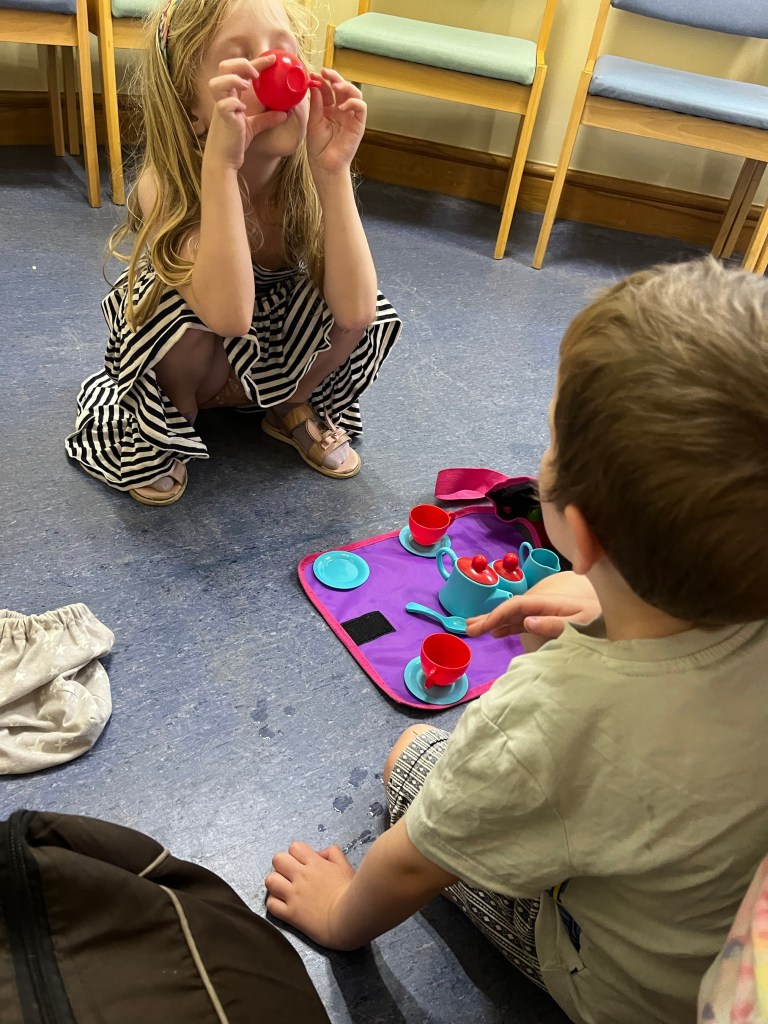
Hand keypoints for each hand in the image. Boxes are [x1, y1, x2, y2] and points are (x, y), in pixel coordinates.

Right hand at [205, 55, 287, 169]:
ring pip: (217, 82)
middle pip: (224, 67)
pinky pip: (225, 104)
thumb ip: (267, 118)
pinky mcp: (222, 119)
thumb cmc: (235, 142)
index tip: (273, 59)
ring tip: (246, 88)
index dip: (256, 62)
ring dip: (233, 80)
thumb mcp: (254, 126)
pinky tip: (242, 110)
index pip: (241, 70)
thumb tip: (284, 113)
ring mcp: (220, 106)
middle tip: (256, 75)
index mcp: (230, 94)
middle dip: (241, 64)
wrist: (225, 160)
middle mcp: (223, 97)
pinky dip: (234, 103)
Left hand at [265, 841, 356, 948]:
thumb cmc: (350, 893)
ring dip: (275, 883)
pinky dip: (274, 903)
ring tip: (283, 889)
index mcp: (314, 863)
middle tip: (289, 875)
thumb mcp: (345, 866)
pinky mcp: (290, 914)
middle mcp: (301, 876)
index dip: (296, 854)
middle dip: (281, 865)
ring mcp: (294, 895)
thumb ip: (333, 853)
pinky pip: (271, 904)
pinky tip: (283, 905)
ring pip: (270, 880)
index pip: (294, 847)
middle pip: (277, 859)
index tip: (301, 863)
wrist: (348, 919)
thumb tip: (319, 853)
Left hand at [306, 69, 366, 175]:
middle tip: (325, 72)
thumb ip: (316, 103)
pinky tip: (342, 106)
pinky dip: (353, 102)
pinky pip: (361, 107)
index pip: (328, 89)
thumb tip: (315, 84)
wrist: (325, 166)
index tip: (314, 75)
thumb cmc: (318, 147)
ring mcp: (350, 117)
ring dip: (345, 86)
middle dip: (334, 78)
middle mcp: (341, 111)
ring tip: (335, 87)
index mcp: (328, 109)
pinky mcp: (359, 124)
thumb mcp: (313, 121)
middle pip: (342, 88)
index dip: (322, 80)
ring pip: (354, 93)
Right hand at [466, 571, 601, 640]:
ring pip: (516, 614)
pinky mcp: (552, 619)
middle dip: (490, 616)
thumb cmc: (607, 622)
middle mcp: (546, 604)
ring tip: (475, 629)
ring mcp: (548, 611)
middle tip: (468, 628)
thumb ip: (556, 624)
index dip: (498, 615)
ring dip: (496, 621)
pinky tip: (498, 632)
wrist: (627, 619)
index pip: (518, 606)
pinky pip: (525, 621)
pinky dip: (510, 625)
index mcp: (552, 602)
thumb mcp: (584, 625)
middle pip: (513, 607)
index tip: (482, 628)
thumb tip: (526, 620)